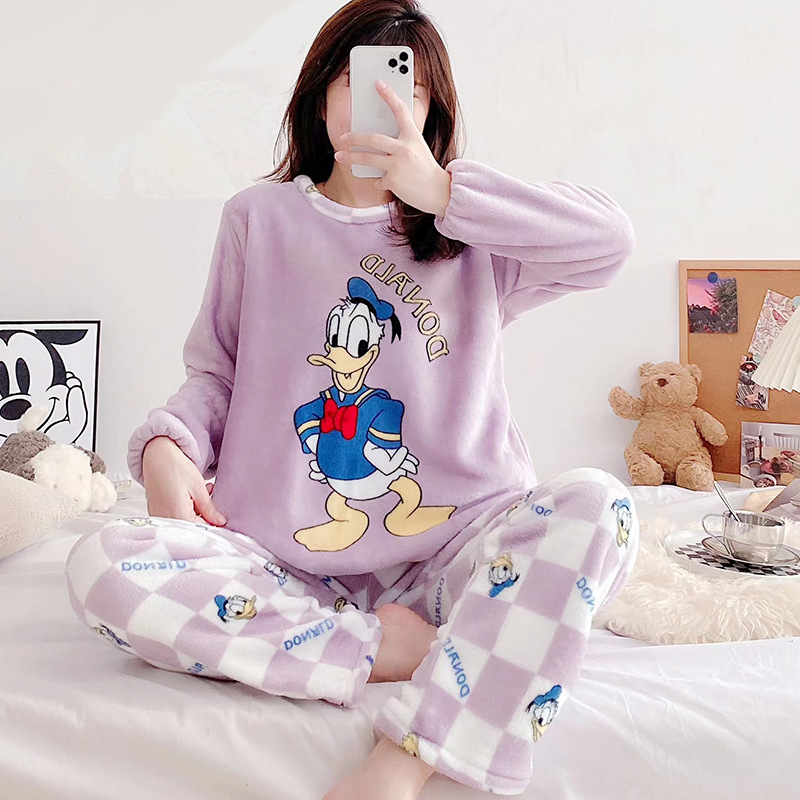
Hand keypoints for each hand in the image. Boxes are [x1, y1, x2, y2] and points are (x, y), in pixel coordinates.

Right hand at [141, 436, 226, 525]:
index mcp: (178, 515)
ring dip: (197, 510)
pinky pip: (175, 516)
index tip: (222, 517)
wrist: (156, 455)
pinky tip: (192, 495)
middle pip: (192, 527)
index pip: (201, 529)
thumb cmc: (176, 468)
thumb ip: (209, 509)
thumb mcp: (198, 488)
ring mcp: (159, 516)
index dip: (214, 524)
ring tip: (204, 491)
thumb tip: (220, 522)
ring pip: (184, 521)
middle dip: (206, 515)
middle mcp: (166, 519)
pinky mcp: (156, 512)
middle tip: (212, 496)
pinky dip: (186, 509)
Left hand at [335, 80, 451, 215]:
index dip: (389, 95)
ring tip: (339, 156)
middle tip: (343, 137)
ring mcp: (397, 164)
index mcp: (412, 136)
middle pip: (373, 138)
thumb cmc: (426, 169)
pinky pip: (379, 179)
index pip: (400, 110)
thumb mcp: (417, 149)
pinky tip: (390, 183)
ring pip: (367, 158)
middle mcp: (404, 148)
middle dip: (354, 137)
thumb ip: (401, 143)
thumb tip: (377, 143)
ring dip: (350, 157)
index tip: (378, 83)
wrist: (438, 191)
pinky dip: (381, 182)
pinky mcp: (393, 180)